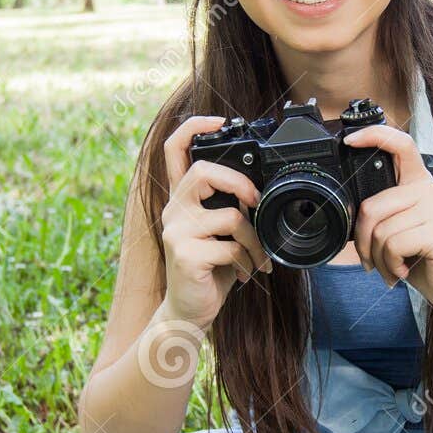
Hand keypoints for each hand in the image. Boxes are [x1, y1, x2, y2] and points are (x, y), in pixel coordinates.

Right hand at [159, 115, 272, 329]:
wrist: (188, 312)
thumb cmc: (209, 269)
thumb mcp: (219, 233)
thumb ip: (228, 207)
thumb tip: (260, 191)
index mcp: (181, 199)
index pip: (174, 149)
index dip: (194, 126)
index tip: (220, 121)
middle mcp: (172, 210)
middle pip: (204, 172)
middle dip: (241, 184)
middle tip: (256, 203)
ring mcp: (175, 232)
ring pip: (230, 216)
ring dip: (254, 240)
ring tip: (258, 257)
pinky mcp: (184, 255)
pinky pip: (231, 247)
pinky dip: (249, 261)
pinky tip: (247, 273)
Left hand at [342, 123, 432, 313]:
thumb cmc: (422, 259)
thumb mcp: (399, 230)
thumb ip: (384, 213)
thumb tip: (352, 213)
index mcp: (419, 184)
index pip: (401, 146)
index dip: (375, 136)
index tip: (351, 140)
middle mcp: (432, 190)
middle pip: (372, 206)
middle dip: (363, 241)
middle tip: (372, 260)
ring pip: (381, 230)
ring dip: (378, 258)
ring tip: (392, 268)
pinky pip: (394, 245)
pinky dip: (390, 265)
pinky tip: (403, 272)